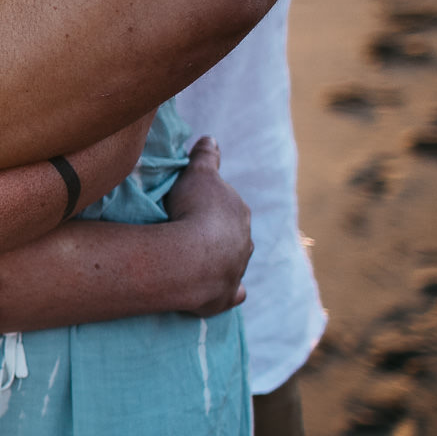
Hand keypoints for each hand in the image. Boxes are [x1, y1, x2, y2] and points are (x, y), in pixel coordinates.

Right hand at [164, 136, 252, 316]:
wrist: (192, 257)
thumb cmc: (196, 210)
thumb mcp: (199, 174)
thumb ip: (206, 157)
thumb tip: (211, 138)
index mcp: (239, 214)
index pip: (229, 207)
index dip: (212, 206)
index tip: (196, 206)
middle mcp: (244, 244)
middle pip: (234, 237)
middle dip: (220, 236)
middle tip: (193, 233)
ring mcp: (235, 271)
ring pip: (233, 264)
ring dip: (221, 262)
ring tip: (196, 260)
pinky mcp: (223, 297)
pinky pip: (231, 295)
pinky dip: (229, 293)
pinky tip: (225, 293)